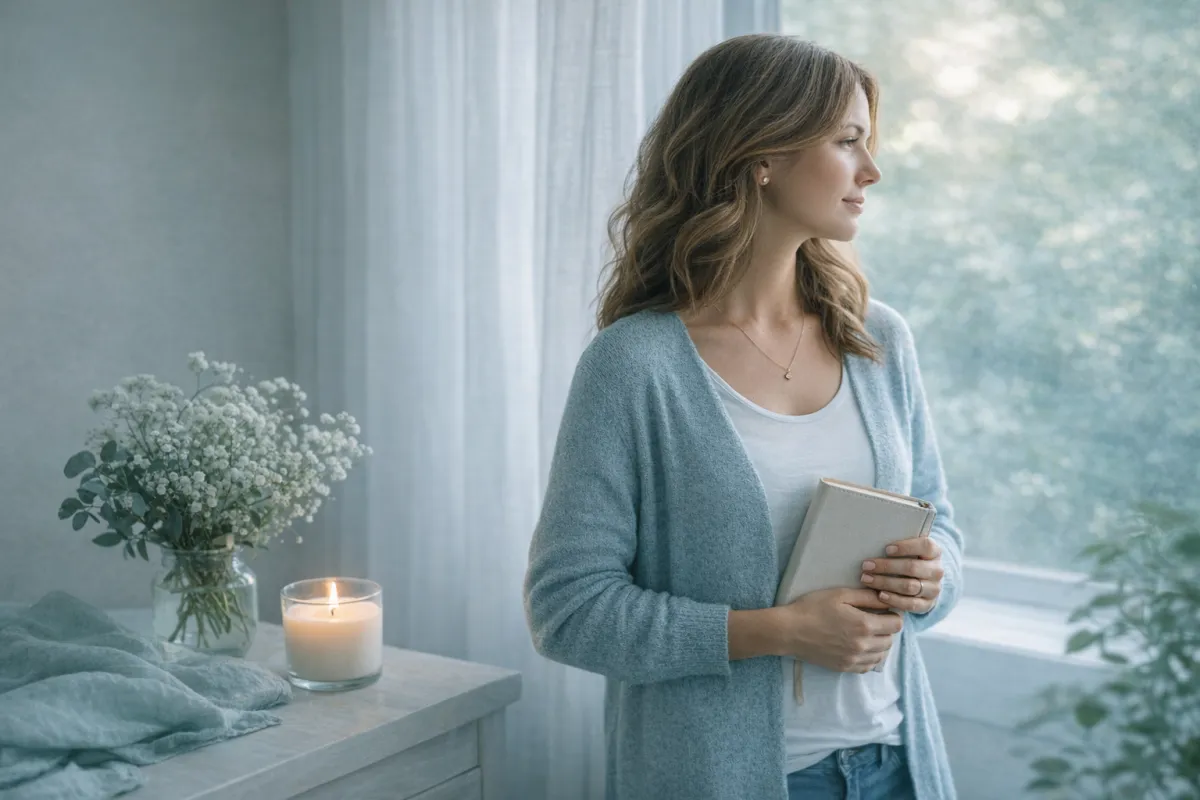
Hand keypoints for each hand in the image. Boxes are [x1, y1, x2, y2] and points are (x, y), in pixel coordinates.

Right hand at [774, 588, 904, 673]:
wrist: (789, 631)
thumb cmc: (813, 608)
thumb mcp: (840, 595)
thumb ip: (866, 597)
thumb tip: (886, 598)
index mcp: (864, 625)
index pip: (896, 624)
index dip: (893, 615)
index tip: (884, 611)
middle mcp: (863, 645)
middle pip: (890, 640)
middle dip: (886, 629)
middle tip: (874, 620)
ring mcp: (854, 659)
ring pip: (881, 655)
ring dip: (879, 644)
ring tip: (867, 634)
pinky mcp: (845, 667)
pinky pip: (868, 666)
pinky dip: (870, 657)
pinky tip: (860, 647)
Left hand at [861, 536, 943, 613]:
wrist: (925, 582)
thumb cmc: (910, 559)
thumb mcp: (910, 549)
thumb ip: (899, 546)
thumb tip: (873, 540)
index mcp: (935, 552)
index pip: (925, 546)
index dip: (906, 547)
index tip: (886, 549)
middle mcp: (937, 571)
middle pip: (912, 567)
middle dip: (886, 566)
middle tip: (866, 565)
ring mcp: (933, 589)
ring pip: (909, 586)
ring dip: (885, 582)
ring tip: (867, 579)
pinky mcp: (927, 604)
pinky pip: (911, 604)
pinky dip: (894, 599)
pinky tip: (880, 595)